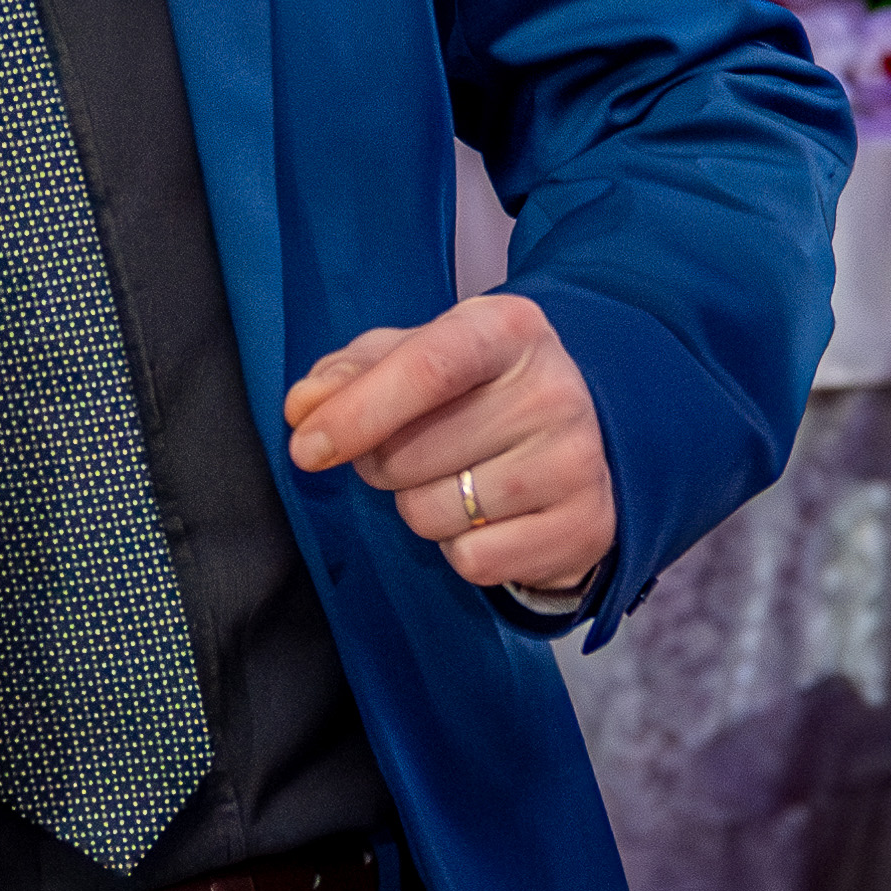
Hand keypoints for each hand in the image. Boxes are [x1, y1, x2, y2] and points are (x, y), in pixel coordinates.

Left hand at [283, 294, 614, 596]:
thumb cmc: (473, 388)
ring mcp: (578, 463)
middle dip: (380, 464)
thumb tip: (303, 408)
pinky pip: (474, 562)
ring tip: (455, 478)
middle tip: (410, 449)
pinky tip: (487, 516)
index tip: (306, 448)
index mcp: (508, 328)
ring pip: (434, 514)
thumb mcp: (413, 355)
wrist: (579, 437)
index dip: (356, 413)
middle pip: (411, 455)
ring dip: (420, 506)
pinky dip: (460, 548)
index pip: (425, 369)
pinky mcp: (588, 530)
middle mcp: (554, 391)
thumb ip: (348, 373)